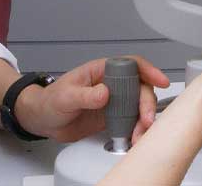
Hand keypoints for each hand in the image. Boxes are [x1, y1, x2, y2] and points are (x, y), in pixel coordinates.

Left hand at [16, 56, 169, 143]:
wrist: (42, 121)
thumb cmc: (50, 101)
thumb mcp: (65, 96)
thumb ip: (85, 95)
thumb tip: (105, 92)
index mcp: (101, 71)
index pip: (130, 64)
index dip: (148, 70)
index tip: (159, 80)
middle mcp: (111, 84)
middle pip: (139, 88)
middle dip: (147, 104)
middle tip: (146, 120)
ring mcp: (113, 101)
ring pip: (138, 106)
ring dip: (144, 120)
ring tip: (139, 134)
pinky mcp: (112, 118)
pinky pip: (131, 122)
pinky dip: (136, 130)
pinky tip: (135, 138)